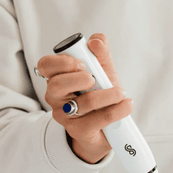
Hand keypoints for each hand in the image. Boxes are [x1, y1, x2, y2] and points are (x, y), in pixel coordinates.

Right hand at [37, 33, 132, 163]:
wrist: (105, 131)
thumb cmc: (101, 98)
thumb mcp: (103, 73)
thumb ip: (100, 54)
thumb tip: (96, 41)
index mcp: (58, 78)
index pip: (46, 66)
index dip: (61, 62)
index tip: (82, 63)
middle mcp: (56, 97)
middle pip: (57, 85)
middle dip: (79, 78)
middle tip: (95, 79)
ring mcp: (65, 116)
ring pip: (82, 103)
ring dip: (106, 95)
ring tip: (120, 92)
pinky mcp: (78, 131)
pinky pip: (96, 119)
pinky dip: (116, 111)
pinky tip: (126, 105)